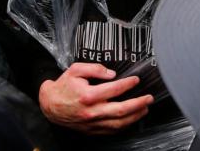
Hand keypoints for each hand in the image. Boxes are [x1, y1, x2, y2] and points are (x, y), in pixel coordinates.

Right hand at [38, 63, 153, 134]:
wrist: (50, 105)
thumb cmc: (64, 86)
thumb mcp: (76, 70)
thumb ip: (95, 68)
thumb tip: (112, 74)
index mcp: (88, 95)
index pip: (114, 89)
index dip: (128, 84)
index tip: (136, 80)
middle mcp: (92, 111)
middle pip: (121, 110)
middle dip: (138, 103)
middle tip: (149, 98)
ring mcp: (92, 123)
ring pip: (119, 123)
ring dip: (135, 116)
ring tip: (145, 108)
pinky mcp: (92, 130)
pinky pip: (112, 130)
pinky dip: (124, 126)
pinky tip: (131, 119)